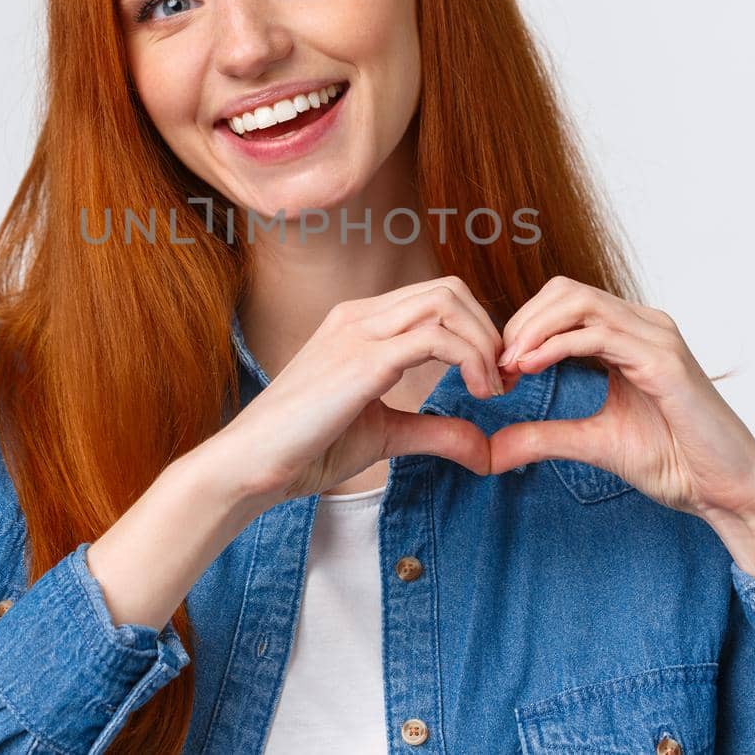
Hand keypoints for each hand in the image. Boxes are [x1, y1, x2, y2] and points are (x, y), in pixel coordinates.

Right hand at [220, 276, 503, 505]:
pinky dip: (472, 359)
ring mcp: (358, 332)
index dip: (477, 331)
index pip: (436, 298)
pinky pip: (436, 338)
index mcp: (359, 323)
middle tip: (504, 379)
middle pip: (449, 289)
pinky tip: (477, 393)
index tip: (495, 378)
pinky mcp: (363, 360)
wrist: (251, 465)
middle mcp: (358, 315)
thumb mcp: (385, 434)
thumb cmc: (306, 449)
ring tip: (493, 387)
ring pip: (447, 302)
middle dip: (489, 330)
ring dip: (485, 342)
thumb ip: (434, 430)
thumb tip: (484, 448)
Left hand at [487, 276, 754, 586]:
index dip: (523, 326)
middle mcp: (645, 325)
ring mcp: (657, 337)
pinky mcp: (664, 361)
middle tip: (495, 363)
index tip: (497, 367)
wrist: (729, 490)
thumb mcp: (594, 444)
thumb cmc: (677, 462)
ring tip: (507, 364)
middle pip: (565, 290)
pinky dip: (555, 345)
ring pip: (577, 302)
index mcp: (631, 336)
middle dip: (521, 321)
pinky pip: (598, 334)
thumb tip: (492, 448)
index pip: (564, 302)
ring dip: (531, 329)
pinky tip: (529, 366)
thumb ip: (545, 437)